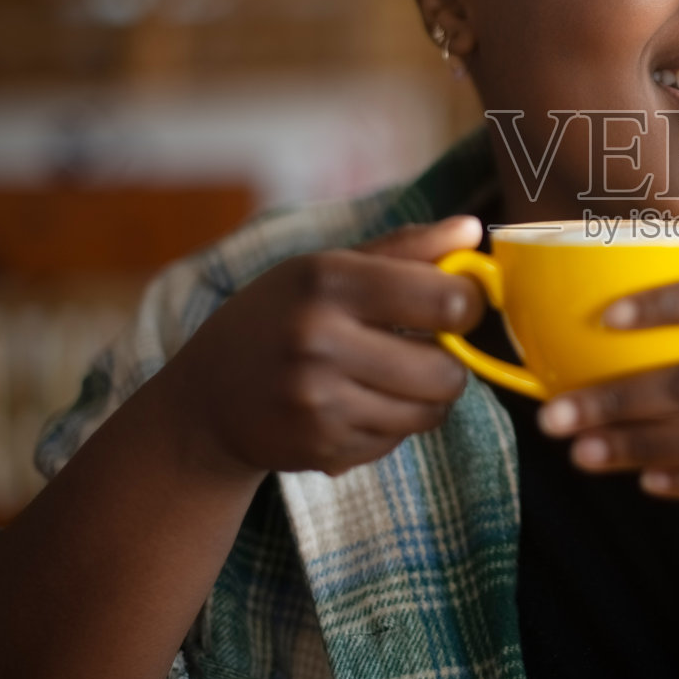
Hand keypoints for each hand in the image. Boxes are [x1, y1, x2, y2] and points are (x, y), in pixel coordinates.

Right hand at [159, 216, 484, 477]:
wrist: (206, 398)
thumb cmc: (280, 316)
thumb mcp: (328, 267)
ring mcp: (318, 402)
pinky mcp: (321, 449)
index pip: (445, 300)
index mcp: (327, 280)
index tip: (459, 305)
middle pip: (446, 371)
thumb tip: (472, 229)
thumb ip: (406, 249)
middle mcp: (319, 341)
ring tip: (391, 376)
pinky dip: (390, 425)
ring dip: (424, 397)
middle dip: (450, 362)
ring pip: (429, 412)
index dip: (468, 305)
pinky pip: (396, 441)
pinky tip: (355, 404)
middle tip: (426, 349)